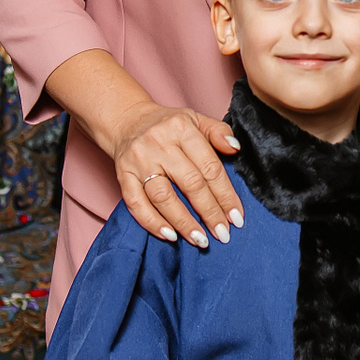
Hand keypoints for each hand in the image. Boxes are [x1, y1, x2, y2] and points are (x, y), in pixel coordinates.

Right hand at [111, 101, 243, 248]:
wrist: (127, 120)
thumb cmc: (168, 125)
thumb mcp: (196, 119)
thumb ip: (218, 132)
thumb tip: (235, 149)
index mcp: (182, 129)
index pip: (210, 167)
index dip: (226, 195)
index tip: (236, 217)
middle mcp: (159, 144)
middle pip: (190, 184)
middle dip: (209, 213)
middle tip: (223, 234)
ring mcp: (139, 161)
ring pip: (163, 197)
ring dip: (183, 222)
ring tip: (200, 240)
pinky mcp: (123, 175)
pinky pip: (135, 203)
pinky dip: (152, 222)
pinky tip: (169, 235)